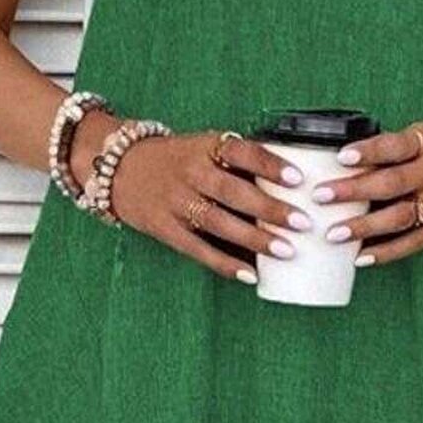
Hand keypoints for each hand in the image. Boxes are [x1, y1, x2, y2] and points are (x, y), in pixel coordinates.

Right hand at [105, 126, 311, 281]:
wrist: (120, 167)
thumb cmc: (178, 160)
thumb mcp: (204, 147)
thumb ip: (239, 162)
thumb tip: (292, 183)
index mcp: (205, 147)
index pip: (241, 152)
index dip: (269, 165)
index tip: (298, 178)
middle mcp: (191, 172)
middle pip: (233, 192)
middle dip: (269, 209)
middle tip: (303, 223)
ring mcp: (176, 202)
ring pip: (219, 223)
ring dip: (254, 239)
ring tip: (286, 250)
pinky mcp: (165, 228)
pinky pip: (198, 249)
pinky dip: (225, 263)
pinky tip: (250, 275)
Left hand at [306, 118, 422, 265]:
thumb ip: (403, 147)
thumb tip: (358, 159)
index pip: (396, 145)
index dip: (368, 151)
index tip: (341, 156)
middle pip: (391, 183)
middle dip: (352, 191)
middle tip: (320, 197)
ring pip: (400, 217)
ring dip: (364, 227)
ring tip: (333, 233)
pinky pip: (417, 242)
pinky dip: (389, 252)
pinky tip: (363, 257)